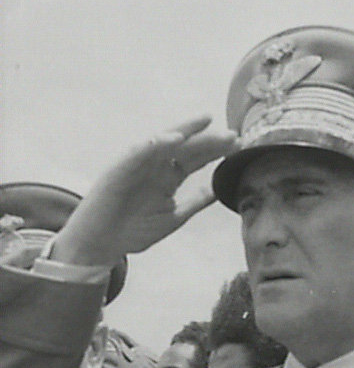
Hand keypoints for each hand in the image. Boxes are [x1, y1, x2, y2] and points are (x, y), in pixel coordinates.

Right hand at [53, 116, 236, 265]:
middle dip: (208, 140)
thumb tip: (218, 190)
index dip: (216, 151)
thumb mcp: (174, 216)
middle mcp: (154, 167)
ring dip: (185, 132)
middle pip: (185, 148)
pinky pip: (138, 153)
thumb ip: (195, 202)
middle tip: (233, 134)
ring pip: (164, 143)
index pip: (195, 158)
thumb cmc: (133, 230)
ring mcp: (137, 166)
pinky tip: (174, 137)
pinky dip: (155, 144)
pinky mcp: (118, 170)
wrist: (100, 245)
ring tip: (206, 123)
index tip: (238, 144)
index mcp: (167, 177)